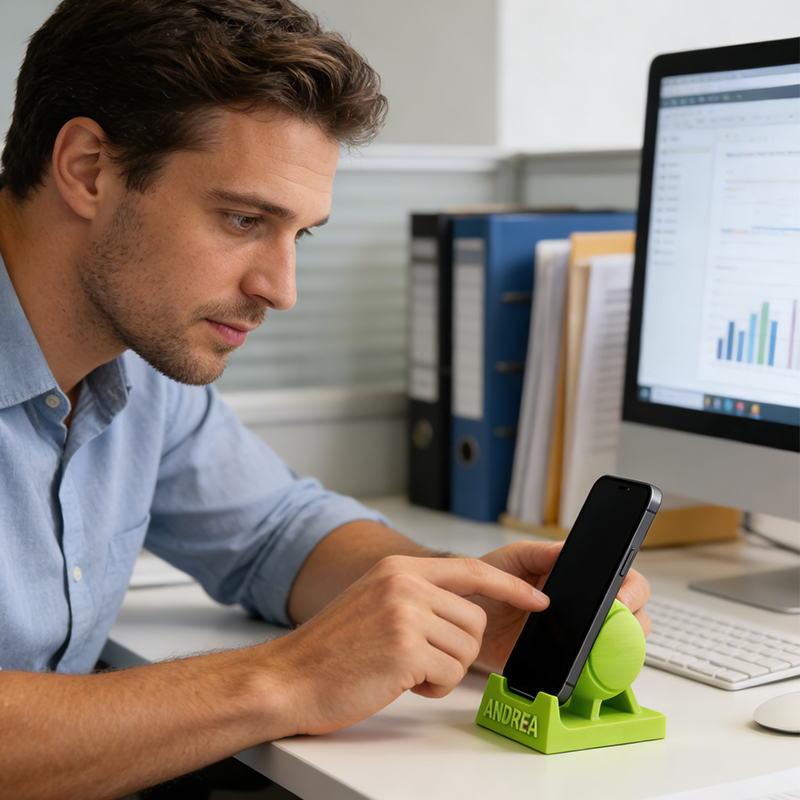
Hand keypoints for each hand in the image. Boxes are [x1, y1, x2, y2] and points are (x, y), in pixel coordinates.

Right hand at [263, 554, 548, 736]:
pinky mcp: (406, 649)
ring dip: (443, 669)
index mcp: (398, 569)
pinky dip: (430, 687)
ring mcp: (405, 614)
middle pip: (475, 618)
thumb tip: (463, 605)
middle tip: (420, 658)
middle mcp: (404, 584)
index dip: (509, 587)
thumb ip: (416, 593)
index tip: (537, 598)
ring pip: (466, 649)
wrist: (289, 677)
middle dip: (458, 648)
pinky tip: (397, 681)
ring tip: (403, 668)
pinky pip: (450, 675)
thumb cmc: (331, 648)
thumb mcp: (374, 600)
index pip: (471, 569)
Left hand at [471, 541, 650, 673]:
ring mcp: (579, 639)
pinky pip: (592, 675)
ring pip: (620, 650)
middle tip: (613, 626)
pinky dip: (594, 676)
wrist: (465, 617)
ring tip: (596, 650)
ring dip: (618, 652)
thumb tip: (563, 551)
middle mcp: (586, 609)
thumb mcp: (512, 559)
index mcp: (579, 579)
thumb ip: (538, 552)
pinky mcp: (566, 665)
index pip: (622, 580)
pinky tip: (582, 671)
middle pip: (633, 618)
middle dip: (634, 624)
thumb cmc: (491, 582)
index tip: (622, 599)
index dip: (632, 590)